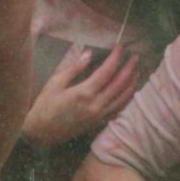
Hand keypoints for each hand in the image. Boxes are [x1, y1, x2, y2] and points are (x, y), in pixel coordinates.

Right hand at [22, 43, 141, 146]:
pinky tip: (129, 91)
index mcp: (85, 92)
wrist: (42, 133)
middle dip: (129, 68)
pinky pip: (119, 109)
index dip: (116, 57)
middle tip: (135, 56)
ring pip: (123, 98)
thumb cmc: (45, 106)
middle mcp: (96, 105)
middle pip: (120, 84)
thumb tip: (89, 54)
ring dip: (132, 83)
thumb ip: (74, 68)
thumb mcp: (55, 83)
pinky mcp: (100, 122)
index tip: (120, 47)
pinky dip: (127, 98)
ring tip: (137, 71)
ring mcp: (100, 115)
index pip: (107, 71)